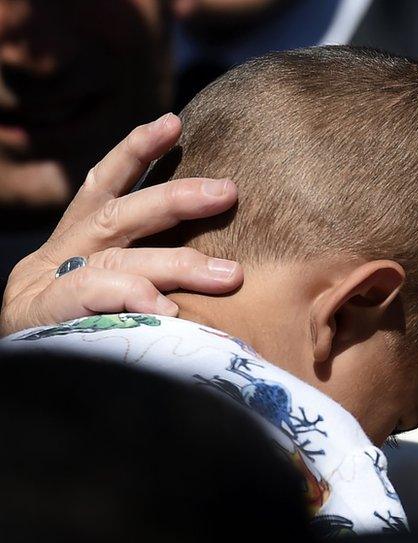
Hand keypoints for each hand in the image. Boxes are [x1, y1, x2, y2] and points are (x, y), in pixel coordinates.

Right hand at [0, 113, 243, 335]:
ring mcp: (46, 286)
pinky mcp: (41, 318)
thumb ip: (146, 274)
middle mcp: (62, 256)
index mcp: (76, 245)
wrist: (20, 377)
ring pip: (117, 261)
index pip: (103, 187)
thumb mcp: (105, 295)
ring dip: (176, 263)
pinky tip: (167, 308)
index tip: (172, 122)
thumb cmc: (75, 333)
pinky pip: (90, 299)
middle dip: (174, 197)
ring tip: (230, 275)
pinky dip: (130, 298)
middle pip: (119, 215)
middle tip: (228, 190)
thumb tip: (222, 265)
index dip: (134, 152)